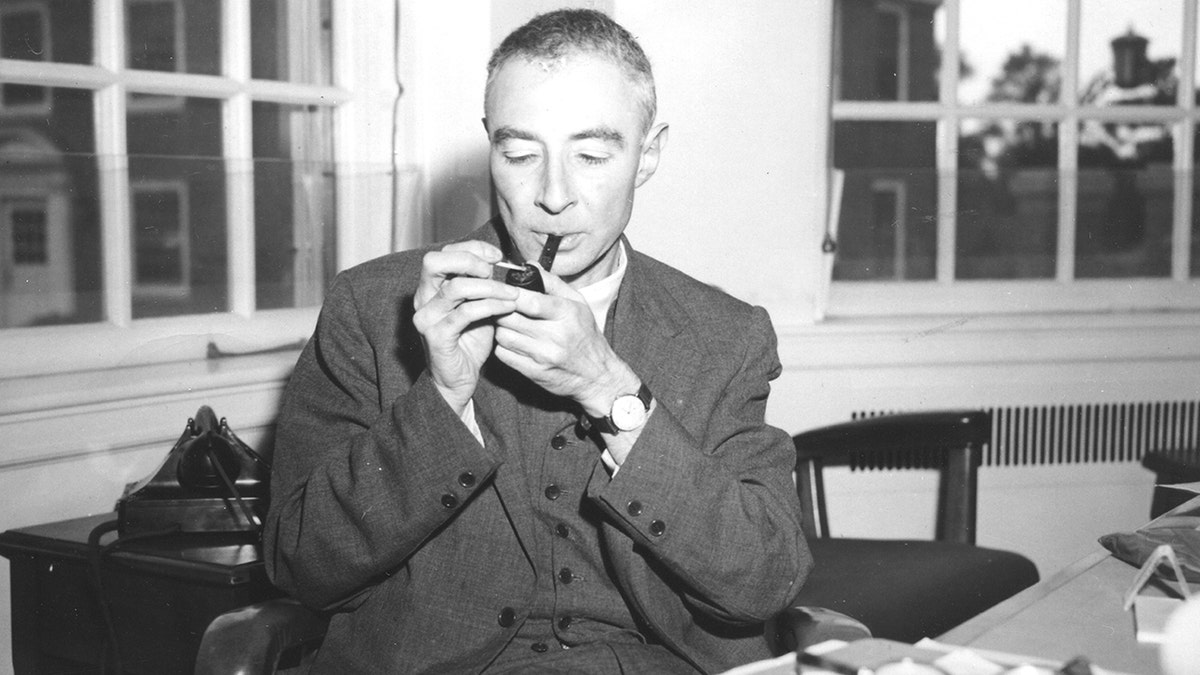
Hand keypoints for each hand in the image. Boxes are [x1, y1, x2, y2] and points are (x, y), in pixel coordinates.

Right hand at [413, 241, 517, 413]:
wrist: (457, 379)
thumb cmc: (469, 341)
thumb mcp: (480, 306)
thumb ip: (485, 285)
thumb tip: (506, 263)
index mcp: (431, 287)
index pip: (444, 253)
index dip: (472, 248)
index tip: (497, 256)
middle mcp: (423, 298)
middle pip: (435, 261)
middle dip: (470, 260)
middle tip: (494, 271)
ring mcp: (427, 317)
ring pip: (456, 286)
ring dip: (490, 287)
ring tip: (512, 294)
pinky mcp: (436, 335)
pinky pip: (466, 313)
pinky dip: (491, 306)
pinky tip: (508, 308)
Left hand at [493, 270, 638, 418]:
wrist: (597, 376)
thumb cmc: (587, 336)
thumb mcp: (578, 304)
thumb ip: (553, 283)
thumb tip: (529, 265)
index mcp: (567, 314)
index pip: (530, 301)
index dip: (511, 294)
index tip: (505, 291)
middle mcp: (555, 336)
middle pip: (510, 318)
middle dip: (502, 310)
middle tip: (503, 307)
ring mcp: (544, 356)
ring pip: (503, 336)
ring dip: (501, 328)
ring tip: (509, 324)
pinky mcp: (534, 372)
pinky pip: (504, 355)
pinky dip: (503, 346)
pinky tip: (513, 341)